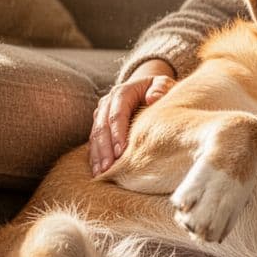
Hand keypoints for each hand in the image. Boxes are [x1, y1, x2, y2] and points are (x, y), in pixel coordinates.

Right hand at [89, 59, 175, 174]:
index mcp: (122, 93)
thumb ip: (161, 88)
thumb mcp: (163, 84)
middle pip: (102, 127)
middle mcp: (107, 103)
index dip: (118, 133)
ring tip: (100, 173)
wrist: (145, 88)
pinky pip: (94, 142)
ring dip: (97, 155)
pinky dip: (95, 156)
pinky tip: (97, 171)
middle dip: (105, 149)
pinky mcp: (100, 125)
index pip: (117, 114)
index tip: (121, 151)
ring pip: (95, 136)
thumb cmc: (158, 89)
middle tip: (108, 168)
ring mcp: (101, 114)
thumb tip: (153, 98)